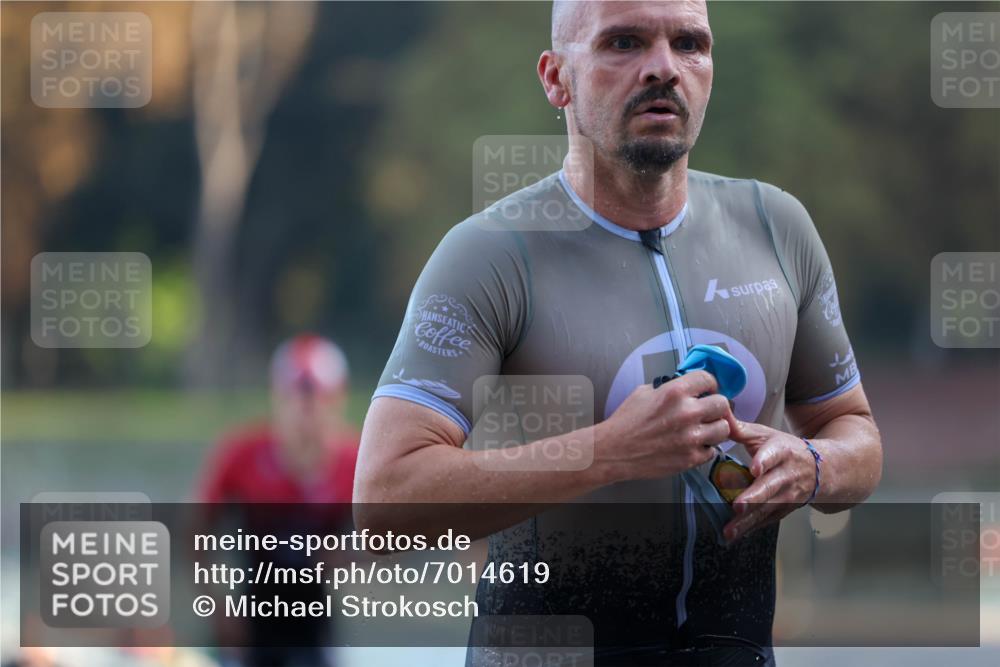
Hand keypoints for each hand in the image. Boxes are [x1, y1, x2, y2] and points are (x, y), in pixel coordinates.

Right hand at [597, 371, 735, 482]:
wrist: (614, 451)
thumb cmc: (625, 423)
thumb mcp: (643, 393)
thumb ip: (669, 387)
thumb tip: (686, 387)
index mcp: (674, 392)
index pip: (708, 379)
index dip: (708, 384)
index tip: (707, 390)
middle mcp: (686, 413)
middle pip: (723, 403)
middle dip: (714, 406)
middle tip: (706, 411)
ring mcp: (690, 437)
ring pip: (724, 428)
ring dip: (714, 428)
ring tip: (701, 430)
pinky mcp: (690, 458)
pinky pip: (712, 450)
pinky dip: (704, 448)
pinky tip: (691, 445)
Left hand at [723, 420, 817, 542]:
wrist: (821, 469)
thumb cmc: (785, 449)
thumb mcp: (765, 435)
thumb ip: (740, 428)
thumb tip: (718, 411)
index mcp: (781, 452)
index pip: (773, 456)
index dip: (764, 461)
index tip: (754, 468)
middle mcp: (787, 475)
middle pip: (770, 487)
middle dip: (754, 498)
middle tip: (738, 507)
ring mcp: (787, 495)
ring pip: (767, 509)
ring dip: (748, 521)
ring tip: (730, 531)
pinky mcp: (785, 509)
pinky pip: (767, 520)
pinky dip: (752, 529)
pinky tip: (736, 536)